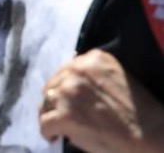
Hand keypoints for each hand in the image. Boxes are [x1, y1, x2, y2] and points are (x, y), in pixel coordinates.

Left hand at [39, 49, 163, 152]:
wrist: (151, 135)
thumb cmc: (138, 112)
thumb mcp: (116, 78)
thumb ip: (92, 76)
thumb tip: (66, 84)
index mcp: (92, 58)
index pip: (66, 71)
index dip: (64, 87)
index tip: (69, 100)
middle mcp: (77, 70)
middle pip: (53, 85)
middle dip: (55, 100)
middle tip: (61, 114)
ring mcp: (69, 92)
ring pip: (45, 103)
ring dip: (49, 115)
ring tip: (57, 126)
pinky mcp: (64, 115)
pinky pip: (44, 123)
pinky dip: (48, 132)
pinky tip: (55, 137)